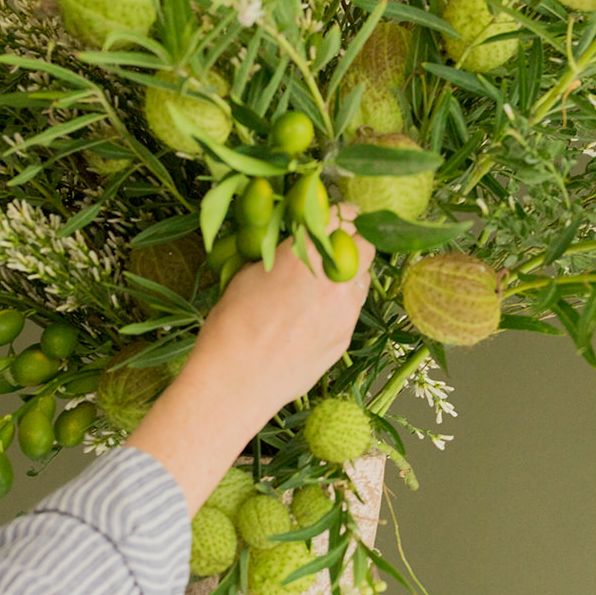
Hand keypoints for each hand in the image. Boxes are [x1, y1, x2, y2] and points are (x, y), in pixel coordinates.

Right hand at [127, 208, 375, 515]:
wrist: (236, 381)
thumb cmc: (230, 324)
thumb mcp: (248, 274)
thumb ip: (282, 254)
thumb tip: (294, 244)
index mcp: (306, 253)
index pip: (343, 217)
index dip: (342, 214)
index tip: (339, 214)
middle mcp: (334, 278)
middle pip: (365, 245)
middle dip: (353, 242)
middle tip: (335, 247)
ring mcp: (345, 310)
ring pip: (363, 279)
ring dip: (349, 274)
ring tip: (324, 283)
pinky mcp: (346, 337)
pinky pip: (353, 310)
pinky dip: (342, 305)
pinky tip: (317, 314)